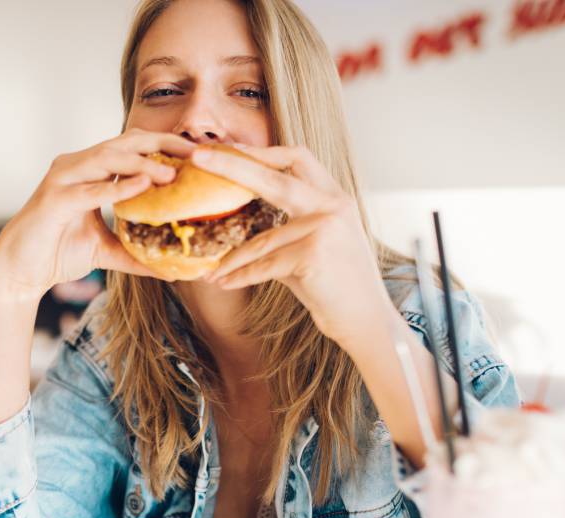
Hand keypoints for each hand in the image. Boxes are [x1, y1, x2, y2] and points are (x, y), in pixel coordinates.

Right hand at [0, 129, 194, 303]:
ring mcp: (62, 180)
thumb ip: (137, 254)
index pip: (132, 147)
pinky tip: (142, 187)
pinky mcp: (53, 200)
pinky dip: (116, 187)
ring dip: (141, 163)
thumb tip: (173, 270)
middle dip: (161, 144)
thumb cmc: (58, 253)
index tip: (197, 154)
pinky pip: (89, 190)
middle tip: (195, 153)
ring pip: (106, 159)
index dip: (165, 146)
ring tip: (172, 173)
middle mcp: (76, 166)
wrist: (20, 272)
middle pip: (124, 143)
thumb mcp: (107, 251)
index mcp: (90, 171)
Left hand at [191, 144, 393, 346]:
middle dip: (232, 164)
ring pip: (261, 239)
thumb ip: (286, 227)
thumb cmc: (337, 287)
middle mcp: (332, 206)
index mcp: (334, 197)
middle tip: (197, 157)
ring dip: (231, 259)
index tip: (228, 148)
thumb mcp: (316, 246)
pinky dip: (241, 277)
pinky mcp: (313, 254)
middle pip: (273, 177)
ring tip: (209, 271)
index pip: (297, 158)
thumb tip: (241, 223)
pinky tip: (222, 283)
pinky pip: (264, 265)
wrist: (368, 321)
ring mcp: (324, 228)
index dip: (261, 152)